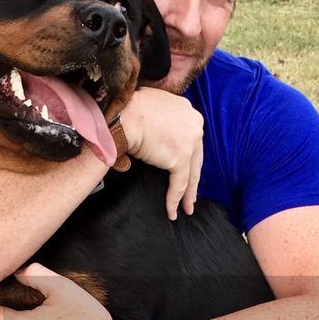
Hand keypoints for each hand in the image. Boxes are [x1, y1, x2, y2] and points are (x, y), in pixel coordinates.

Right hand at [119, 88, 203, 220]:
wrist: (122, 114)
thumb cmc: (129, 109)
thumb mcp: (154, 107)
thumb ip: (163, 120)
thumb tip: (156, 135)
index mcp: (188, 111)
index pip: (191, 140)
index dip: (190, 157)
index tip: (187, 170)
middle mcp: (194, 124)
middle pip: (196, 158)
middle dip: (193, 179)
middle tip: (191, 195)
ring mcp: (190, 141)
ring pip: (190, 173)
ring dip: (187, 194)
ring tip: (185, 208)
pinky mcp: (181, 157)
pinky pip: (179, 183)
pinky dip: (174, 199)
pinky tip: (172, 211)